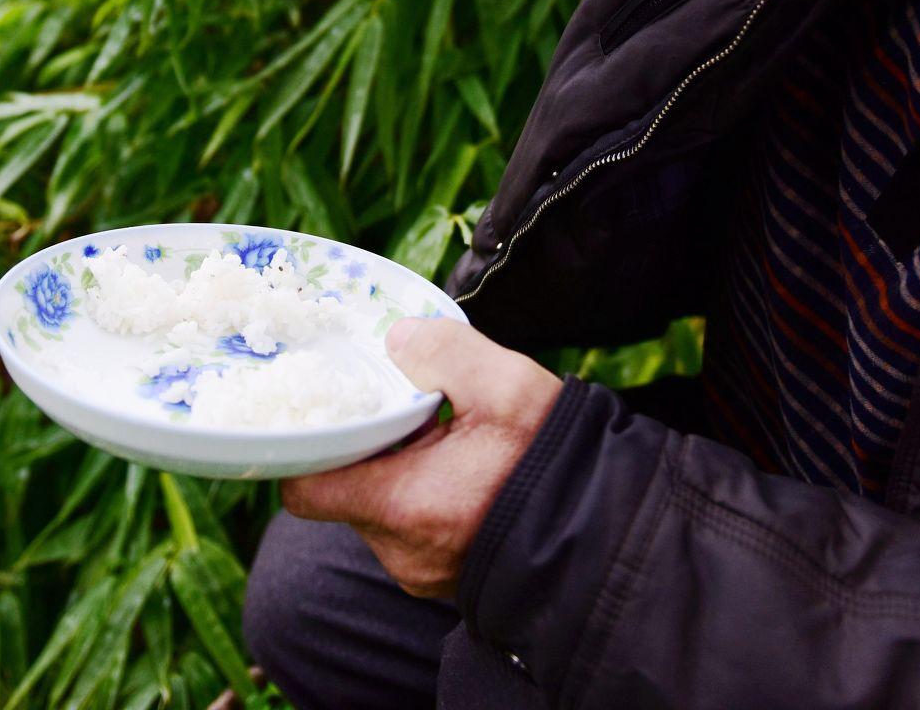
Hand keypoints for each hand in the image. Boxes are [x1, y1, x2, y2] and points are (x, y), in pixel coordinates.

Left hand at [281, 317, 562, 599]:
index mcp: (403, 506)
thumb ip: (445, 352)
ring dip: (397, 473)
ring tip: (440, 438)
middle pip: (344, 493)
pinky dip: (422, 498)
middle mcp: (401, 551)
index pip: (305, 488)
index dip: (307, 447)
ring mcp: (422, 573)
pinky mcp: (444, 579)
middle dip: (366, 450)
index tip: (334, 412)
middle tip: (403, 412)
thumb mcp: (506, 387)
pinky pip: (410, 533)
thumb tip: (399, 339)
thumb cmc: (558, 465)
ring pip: (378, 512)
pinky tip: (460, 470)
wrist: (614, 537)